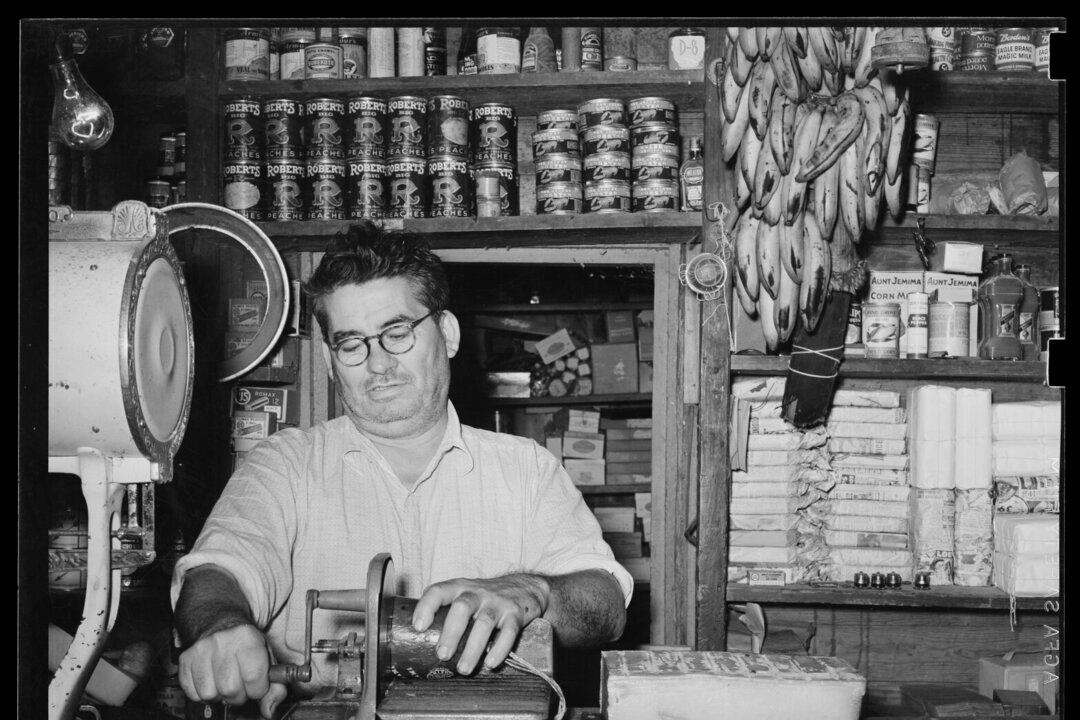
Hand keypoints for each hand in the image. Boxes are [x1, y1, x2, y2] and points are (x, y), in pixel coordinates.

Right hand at [178, 623, 286, 718]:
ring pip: (209, 694)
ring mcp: (201, 650)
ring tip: (226, 683)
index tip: (257, 685)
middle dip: (239, 695)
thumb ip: (275, 687)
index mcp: (247, 637)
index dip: (258, 689)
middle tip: (241, 685)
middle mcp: (222, 641)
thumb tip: (269, 710)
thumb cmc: (247, 647)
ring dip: (220, 696)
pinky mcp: (185, 660)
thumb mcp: (268, 660)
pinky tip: (212, 681)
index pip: (253, 677)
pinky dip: (203, 694)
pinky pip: (193, 693)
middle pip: (230, 688)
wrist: (222, 627)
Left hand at [411, 575, 549, 674]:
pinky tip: (490, 663)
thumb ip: (447, 613)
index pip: (438, 591)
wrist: (524, 586)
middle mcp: (477, 592)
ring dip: (473, 648)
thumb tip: (419, 645)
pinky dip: (499, 649)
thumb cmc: (485, 598)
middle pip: (461, 608)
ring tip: (463, 669)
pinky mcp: (516, 613)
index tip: (419, 627)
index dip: (426, 607)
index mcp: (459, 588)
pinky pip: (508, 631)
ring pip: (484, 623)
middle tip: (442, 655)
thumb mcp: (465, 595)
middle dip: (451, 633)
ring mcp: (497, 602)